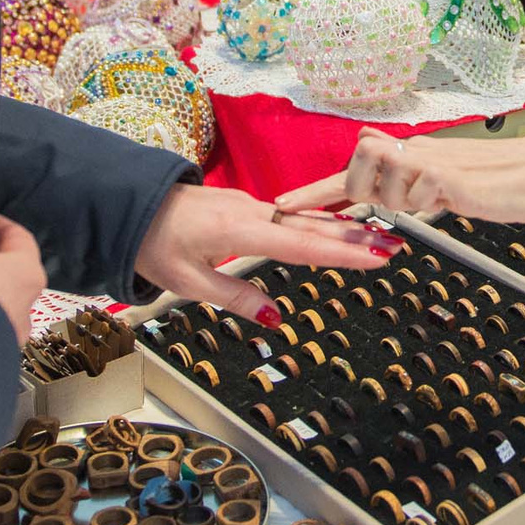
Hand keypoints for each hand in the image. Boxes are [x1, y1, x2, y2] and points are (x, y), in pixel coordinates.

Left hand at [133, 185, 394, 326]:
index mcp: (241, 231)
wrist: (129, 205)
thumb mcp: (188, 282)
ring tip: (378, 235)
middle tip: (395, 244)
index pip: (303, 246)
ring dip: (342, 228)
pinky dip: (318, 222)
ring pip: (304, 219)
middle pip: (313, 228)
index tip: (377, 258)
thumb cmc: (154, 244)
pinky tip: (335, 226)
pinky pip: (290, 215)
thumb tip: (275, 318)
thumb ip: (236, 297)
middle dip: (357, 237)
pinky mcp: (244, 206)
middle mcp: (253, 213)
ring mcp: (250, 206)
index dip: (343, 254)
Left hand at [275, 129, 524, 227]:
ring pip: (382, 183)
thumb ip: (414, 185)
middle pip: (356, 166)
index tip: (279, 206)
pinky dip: (426, 204)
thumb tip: (383, 188)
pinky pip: (416, 194)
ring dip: (401, 202)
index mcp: (412, 156)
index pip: (352, 170)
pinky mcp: (447, 175)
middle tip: (370, 203)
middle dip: (354, 191)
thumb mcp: (448, 187)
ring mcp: (430, 161)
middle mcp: (415, 152)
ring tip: (438, 199)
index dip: (314, 191)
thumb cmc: (501, 183)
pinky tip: (454, 198)